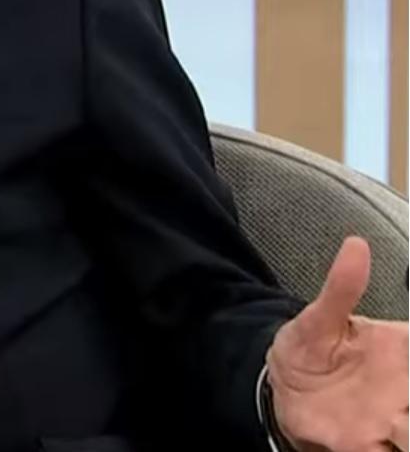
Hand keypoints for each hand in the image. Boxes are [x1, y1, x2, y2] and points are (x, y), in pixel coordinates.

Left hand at [267, 236, 408, 451]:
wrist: (279, 389)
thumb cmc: (307, 349)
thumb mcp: (317, 319)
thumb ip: (340, 288)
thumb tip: (356, 246)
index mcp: (405, 353)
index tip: (406, 369)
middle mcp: (405, 392)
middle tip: (402, 408)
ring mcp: (392, 423)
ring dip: (408, 431)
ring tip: (396, 423)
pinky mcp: (367, 447)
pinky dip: (392, 449)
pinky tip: (382, 440)